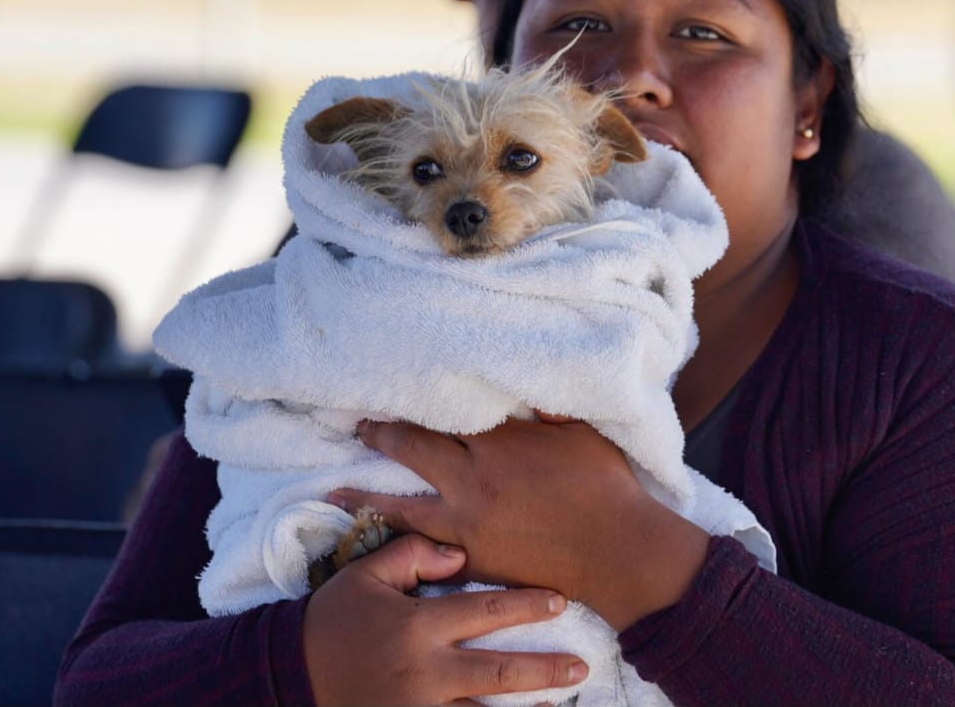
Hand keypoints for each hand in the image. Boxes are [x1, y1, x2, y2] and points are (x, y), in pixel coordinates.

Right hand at [302, 532, 587, 705]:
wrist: (289, 674)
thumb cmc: (334, 620)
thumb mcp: (366, 575)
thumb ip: (413, 554)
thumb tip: (460, 553)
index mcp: (417, 627)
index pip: (484, 612)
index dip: (526, 606)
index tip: (560, 601)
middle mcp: (424, 673)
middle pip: (497, 674)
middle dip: (544, 670)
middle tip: (580, 666)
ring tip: (561, 704)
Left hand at [332, 416, 709, 629]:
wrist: (618, 554)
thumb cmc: (607, 488)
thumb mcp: (581, 434)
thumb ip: (546, 411)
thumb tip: (525, 394)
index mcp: (497, 444)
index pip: (441, 418)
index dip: (412, 406)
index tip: (390, 396)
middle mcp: (472, 482)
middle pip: (412, 452)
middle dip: (381, 437)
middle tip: (359, 428)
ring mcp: (468, 526)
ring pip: (403, 508)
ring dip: (366, 498)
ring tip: (336, 492)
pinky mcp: (474, 561)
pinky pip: (426, 548)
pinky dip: (400, 541)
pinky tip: (381, 540)